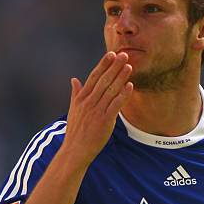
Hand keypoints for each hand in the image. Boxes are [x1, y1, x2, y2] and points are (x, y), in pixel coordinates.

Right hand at [63, 51, 132, 168]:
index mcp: (81, 98)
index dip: (103, 64)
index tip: (111, 54)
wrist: (75, 150)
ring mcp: (96, 111)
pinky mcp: (104, 121)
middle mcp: (88, 102)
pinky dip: (123, 95)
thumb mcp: (73, 110)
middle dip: (114, 66)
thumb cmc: (75, 131)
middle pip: (103, 80)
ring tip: (129, 66)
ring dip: (120, 77)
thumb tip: (74, 79)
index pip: (93, 77)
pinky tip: (130, 86)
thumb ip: (75, 93)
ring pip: (110, 90)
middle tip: (124, 55)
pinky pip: (115, 105)